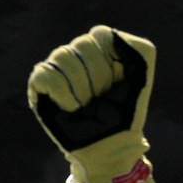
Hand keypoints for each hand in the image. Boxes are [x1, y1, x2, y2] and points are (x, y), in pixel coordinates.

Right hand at [28, 26, 159, 182]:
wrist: (110, 148)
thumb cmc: (125, 116)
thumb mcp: (142, 79)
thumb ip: (138, 50)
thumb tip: (114, 35)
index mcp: (102, 51)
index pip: (100, 34)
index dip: (112, 61)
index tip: (120, 84)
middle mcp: (77, 56)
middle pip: (82, 45)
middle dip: (99, 78)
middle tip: (102, 100)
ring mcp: (57, 68)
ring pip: (63, 56)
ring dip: (82, 88)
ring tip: (87, 106)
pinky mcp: (40, 85)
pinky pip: (46, 73)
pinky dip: (63, 93)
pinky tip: (71, 107)